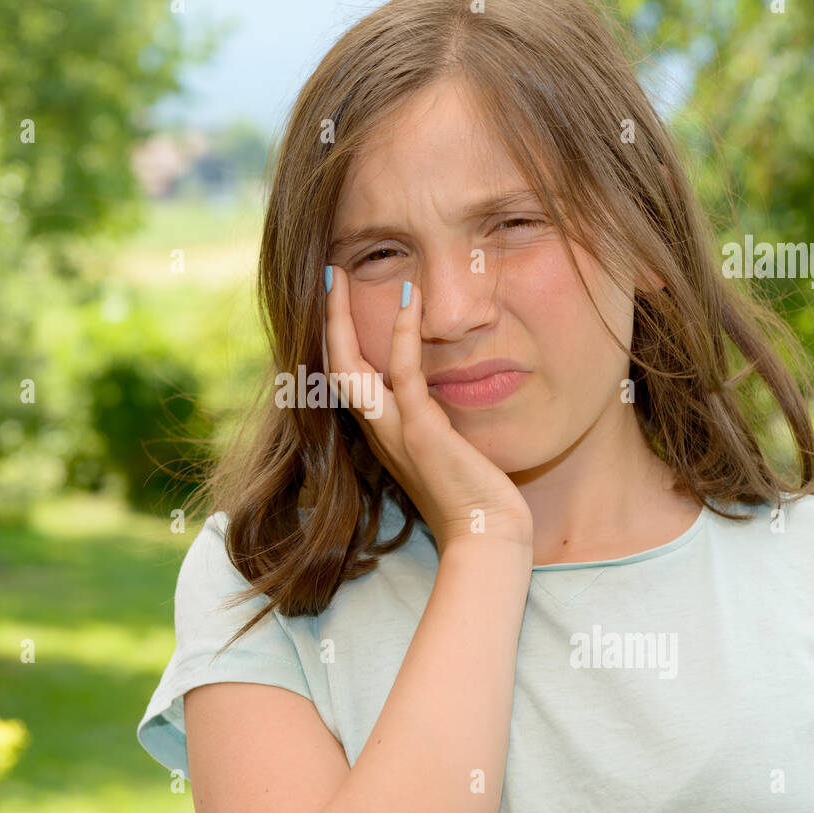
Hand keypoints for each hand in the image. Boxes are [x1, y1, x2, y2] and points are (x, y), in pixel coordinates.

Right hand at [322, 264, 533, 557]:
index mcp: (383, 433)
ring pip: (351, 368)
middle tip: (328, 275)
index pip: (347, 377)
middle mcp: (380, 430)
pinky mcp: (422, 431)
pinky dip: (403, 334)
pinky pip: (404, 373)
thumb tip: (444, 394)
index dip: (337, 337)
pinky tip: (410, 300)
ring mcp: (396, 431)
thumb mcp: (447, 451)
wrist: (485, 538)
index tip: (337, 297)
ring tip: (340, 277)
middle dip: (327, 319)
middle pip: (334, 367)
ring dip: (341, 319)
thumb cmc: (475, 500)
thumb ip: (436, 421)